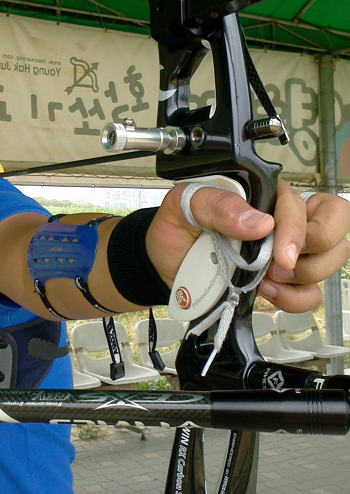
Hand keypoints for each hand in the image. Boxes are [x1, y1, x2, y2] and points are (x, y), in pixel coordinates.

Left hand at [146, 178, 349, 312]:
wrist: (161, 263)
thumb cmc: (175, 227)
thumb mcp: (183, 204)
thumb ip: (217, 204)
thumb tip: (261, 222)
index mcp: (265, 193)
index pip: (303, 205)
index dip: (297, 231)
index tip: (280, 257)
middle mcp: (283, 220)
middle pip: (334, 230)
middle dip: (314, 253)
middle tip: (278, 267)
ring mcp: (286, 251)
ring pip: (331, 260)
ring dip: (305, 277)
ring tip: (267, 280)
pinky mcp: (282, 280)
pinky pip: (312, 293)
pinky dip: (296, 299)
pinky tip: (268, 293)